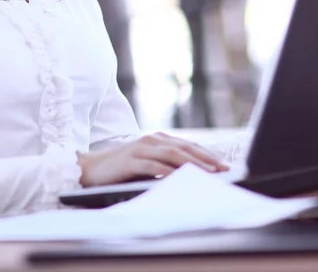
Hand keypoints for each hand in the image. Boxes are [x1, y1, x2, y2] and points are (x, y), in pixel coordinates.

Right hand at [77, 132, 228, 186]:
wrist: (92, 169)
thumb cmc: (124, 170)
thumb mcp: (149, 165)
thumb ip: (168, 165)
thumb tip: (196, 176)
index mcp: (157, 139)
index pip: (188, 145)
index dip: (207, 154)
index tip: (225, 164)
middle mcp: (151, 140)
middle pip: (184, 148)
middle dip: (206, 159)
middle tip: (224, 169)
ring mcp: (140, 149)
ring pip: (172, 154)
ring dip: (192, 164)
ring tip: (208, 173)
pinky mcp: (130, 161)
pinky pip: (152, 165)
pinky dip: (167, 171)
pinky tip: (179, 178)